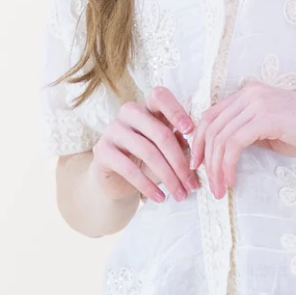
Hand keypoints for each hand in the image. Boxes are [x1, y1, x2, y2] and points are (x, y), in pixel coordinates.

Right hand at [89, 86, 199, 204]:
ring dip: (168, 177)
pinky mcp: (102, 150)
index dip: (177, 111)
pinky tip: (160, 198)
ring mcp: (113, 130)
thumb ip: (178, 141)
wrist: (115, 178)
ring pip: (147, 152)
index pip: (160, 96)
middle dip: (180, 162)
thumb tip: (192, 145)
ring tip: (181, 195)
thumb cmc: (147, 159)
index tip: (191, 131)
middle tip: (193, 184)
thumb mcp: (165, 149)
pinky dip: (147, 186)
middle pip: (160, 133)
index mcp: (148, 107)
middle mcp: (129, 113)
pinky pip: (129, 168)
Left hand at [190, 80, 295, 199]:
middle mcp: (250, 92)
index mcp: (250, 92)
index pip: (211, 115)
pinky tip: (232, 180)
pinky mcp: (266, 118)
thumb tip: (225, 151)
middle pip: (210, 126)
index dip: (199, 142)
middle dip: (203, 157)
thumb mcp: (273, 130)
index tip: (199, 165)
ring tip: (220, 189)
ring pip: (219, 137)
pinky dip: (227, 165)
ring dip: (215, 168)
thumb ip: (249, 133)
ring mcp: (257, 103)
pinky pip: (234, 144)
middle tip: (207, 184)